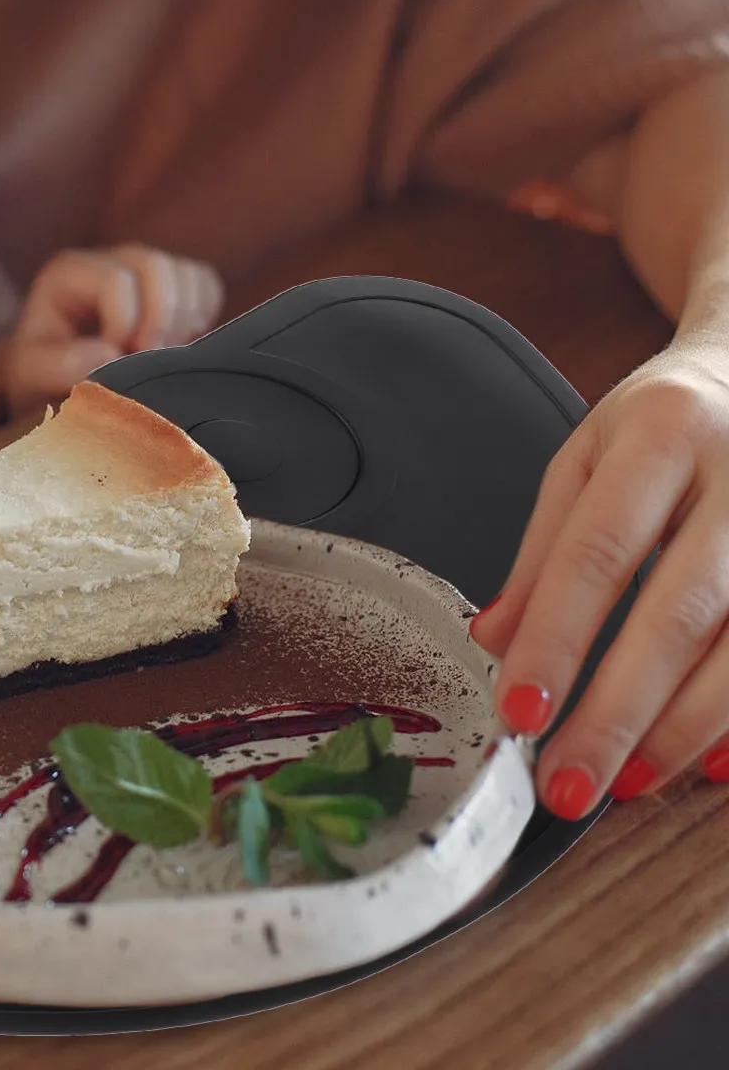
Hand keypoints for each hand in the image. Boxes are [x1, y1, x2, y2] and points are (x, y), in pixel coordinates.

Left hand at [1, 244, 224, 416]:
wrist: (52, 381)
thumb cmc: (39, 374)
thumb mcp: (32, 374)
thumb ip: (60, 366)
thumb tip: (110, 354)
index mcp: (68, 273)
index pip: (115, 282)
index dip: (123, 327)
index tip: (112, 364)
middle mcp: (108, 261)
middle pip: (155, 265)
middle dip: (160, 320)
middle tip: (147, 360)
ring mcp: (142, 270)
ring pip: (185, 273)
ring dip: (183, 321)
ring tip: (160, 356)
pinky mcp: (170, 286)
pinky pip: (205, 284)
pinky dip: (203, 316)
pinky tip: (178, 345)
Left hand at [470, 331, 728, 816]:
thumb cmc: (669, 422)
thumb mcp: (588, 455)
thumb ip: (542, 550)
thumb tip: (495, 640)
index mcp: (660, 435)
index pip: (597, 552)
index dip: (556, 639)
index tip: (520, 710)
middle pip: (678, 613)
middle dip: (619, 710)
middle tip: (569, 779)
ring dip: (683, 728)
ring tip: (628, 780)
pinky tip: (708, 763)